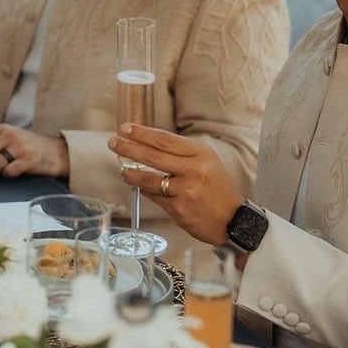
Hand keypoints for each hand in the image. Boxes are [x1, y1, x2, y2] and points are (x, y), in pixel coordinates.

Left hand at [0, 124, 67, 177]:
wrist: (58, 153)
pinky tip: (16, 171)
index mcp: (3, 129)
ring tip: (7, 168)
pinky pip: (8, 172)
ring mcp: (20, 147)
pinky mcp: (29, 160)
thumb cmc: (31, 147)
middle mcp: (10, 135)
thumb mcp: (9, 140)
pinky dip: (9, 175)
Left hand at [107, 124, 241, 246]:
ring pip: (148, 178)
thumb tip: (146, 144)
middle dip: (129, 148)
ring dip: (130, 173)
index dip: (142, 133)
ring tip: (122, 169)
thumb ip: (180, 154)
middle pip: (153, 155)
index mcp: (201, 153)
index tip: (125, 128)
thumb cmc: (216, 189)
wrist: (234, 219)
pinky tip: (136, 185)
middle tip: (113, 143)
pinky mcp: (179, 209)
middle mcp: (194, 169)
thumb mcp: (206, 162)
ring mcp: (186, 190)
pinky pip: (154, 196)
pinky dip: (142, 190)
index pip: (165, 139)